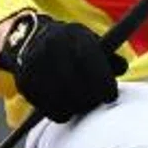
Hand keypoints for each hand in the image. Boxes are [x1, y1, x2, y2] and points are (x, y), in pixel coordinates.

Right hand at [0, 13, 126, 122]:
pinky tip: (65, 104)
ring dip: (78, 106)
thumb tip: (121, 68)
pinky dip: (62, 112)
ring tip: (81, 102)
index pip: (94, 66)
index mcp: (73, 36)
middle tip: (96, 101)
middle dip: (93, 98)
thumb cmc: (68, 43)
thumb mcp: (89, 41)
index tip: (110, 95)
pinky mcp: (26, 84)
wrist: (26, 38)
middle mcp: (53, 48)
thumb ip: (109, 57)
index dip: (105, 86)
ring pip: (66, 102)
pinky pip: (51, 110)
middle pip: (81, 87)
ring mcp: (36, 66)